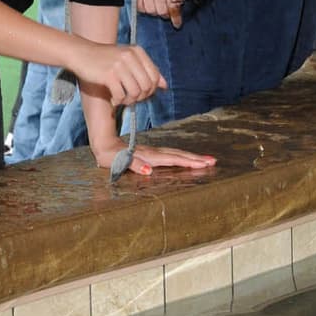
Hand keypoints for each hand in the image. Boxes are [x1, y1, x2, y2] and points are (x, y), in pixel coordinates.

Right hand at [74, 40, 165, 106]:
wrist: (80, 53)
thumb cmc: (104, 59)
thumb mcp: (127, 60)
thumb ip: (146, 71)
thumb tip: (165, 86)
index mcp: (137, 51)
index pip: (155, 76)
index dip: (151, 90)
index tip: (140, 94)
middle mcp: (130, 56)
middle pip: (147, 86)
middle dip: (140, 97)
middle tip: (130, 99)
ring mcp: (120, 65)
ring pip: (136, 92)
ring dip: (129, 101)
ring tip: (121, 100)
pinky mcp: (108, 75)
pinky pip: (121, 95)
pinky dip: (118, 102)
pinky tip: (113, 100)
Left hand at [95, 141, 215, 176]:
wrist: (103, 144)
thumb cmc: (109, 156)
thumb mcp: (118, 161)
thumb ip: (133, 164)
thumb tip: (149, 171)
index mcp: (149, 156)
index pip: (172, 159)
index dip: (188, 162)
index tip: (204, 164)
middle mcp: (153, 153)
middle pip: (178, 155)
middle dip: (195, 158)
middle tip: (213, 161)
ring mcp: (152, 152)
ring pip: (176, 154)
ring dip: (191, 157)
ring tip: (205, 160)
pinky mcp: (150, 153)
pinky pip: (170, 154)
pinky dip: (181, 156)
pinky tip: (186, 159)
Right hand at [135, 0, 182, 24]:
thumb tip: (178, 8)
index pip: (173, 7)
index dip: (175, 17)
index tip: (177, 23)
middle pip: (161, 11)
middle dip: (164, 14)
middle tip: (166, 12)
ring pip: (150, 10)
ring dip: (154, 11)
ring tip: (156, 6)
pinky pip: (139, 5)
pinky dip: (143, 8)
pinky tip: (147, 4)